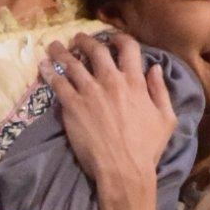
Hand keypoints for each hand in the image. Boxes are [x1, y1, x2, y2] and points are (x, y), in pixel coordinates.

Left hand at [44, 31, 175, 196]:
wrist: (124, 170)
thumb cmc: (147, 148)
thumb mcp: (166, 119)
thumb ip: (160, 91)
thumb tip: (155, 68)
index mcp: (135, 82)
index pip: (128, 48)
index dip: (119, 39)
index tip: (112, 39)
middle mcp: (111, 81)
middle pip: (96, 50)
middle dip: (85, 41)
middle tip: (77, 39)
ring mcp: (90, 92)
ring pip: (73, 63)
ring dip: (62, 52)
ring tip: (55, 46)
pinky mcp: (72, 106)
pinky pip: (58, 83)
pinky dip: (49, 72)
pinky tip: (43, 65)